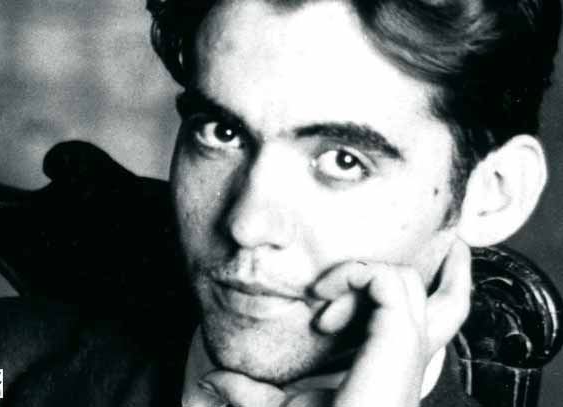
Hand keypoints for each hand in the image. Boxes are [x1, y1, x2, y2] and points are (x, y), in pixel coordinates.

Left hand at [199, 240, 471, 406]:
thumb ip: (248, 392)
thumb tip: (210, 383)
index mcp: (388, 370)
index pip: (421, 326)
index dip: (392, 298)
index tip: (322, 301)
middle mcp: (406, 359)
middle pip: (448, 305)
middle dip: (448, 271)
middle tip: (449, 245)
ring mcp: (405, 351)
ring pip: (406, 281)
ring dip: (361, 273)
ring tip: (320, 295)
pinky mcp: (399, 345)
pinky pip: (387, 282)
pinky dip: (354, 277)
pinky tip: (320, 307)